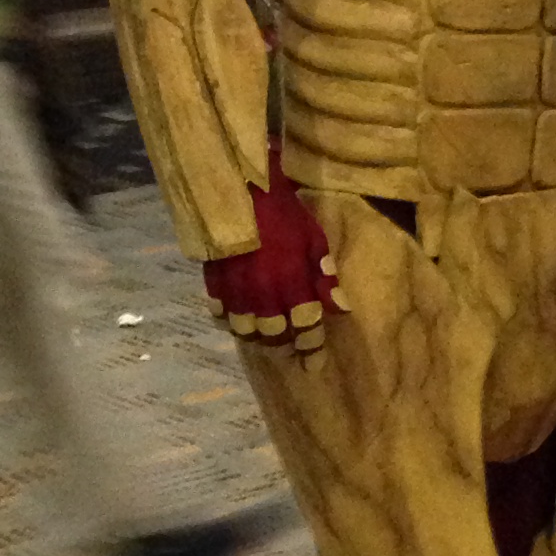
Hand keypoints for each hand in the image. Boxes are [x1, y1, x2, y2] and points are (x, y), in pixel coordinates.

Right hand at [203, 151, 338, 356]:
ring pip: (245, 330)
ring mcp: (236, 293)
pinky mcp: (214, 284)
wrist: (239, 191)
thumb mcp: (314, 241)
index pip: (306, 329)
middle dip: (285, 346)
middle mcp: (264, 298)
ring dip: (257, 337)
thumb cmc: (284, 214)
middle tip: (291, 350)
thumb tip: (341, 308)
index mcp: (293, 288)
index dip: (312, 348)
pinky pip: (220, 313)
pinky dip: (228, 320)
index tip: (315, 363)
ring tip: (265, 338)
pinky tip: (235, 319)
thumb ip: (325, 277)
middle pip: (274, 336)